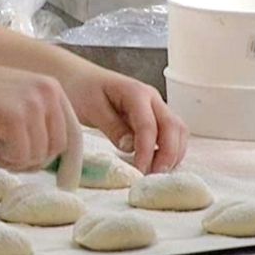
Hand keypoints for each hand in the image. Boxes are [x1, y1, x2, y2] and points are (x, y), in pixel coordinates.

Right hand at [0, 61, 76, 170]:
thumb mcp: (18, 98)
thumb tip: (51, 156)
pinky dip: (5, 159)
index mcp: (53, 88)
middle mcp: (49, 93)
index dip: (60, 156)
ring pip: (38, 155)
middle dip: (33, 159)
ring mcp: (33, 105)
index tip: (46, 170)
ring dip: (16, 160)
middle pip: (57, 146)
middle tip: (9, 156)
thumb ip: (38, 119)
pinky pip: (20, 155)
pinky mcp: (15, 118)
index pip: (71, 132)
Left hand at [65, 67, 187, 173]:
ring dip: (173, 153)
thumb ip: (112, 126)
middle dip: (168, 154)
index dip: (147, 151)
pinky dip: (170, 150)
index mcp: (135, 92)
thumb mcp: (90, 108)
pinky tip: (158, 165)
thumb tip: (131, 147)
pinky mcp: (153, 116)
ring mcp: (155, 106)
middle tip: (154, 177)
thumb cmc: (81, 90)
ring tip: (157, 174)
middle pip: (173, 127)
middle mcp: (151, 98)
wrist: (77, 76)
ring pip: (177, 131)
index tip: (140, 171)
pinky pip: (170, 134)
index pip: (149, 125)